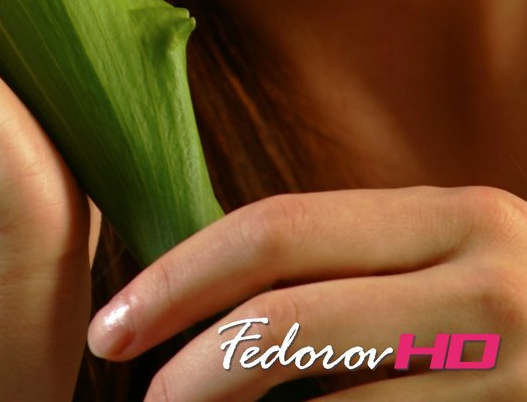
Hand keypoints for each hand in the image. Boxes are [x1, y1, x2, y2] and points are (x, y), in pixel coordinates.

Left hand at [88, 183, 526, 397]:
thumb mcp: (462, 263)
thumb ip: (365, 269)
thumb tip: (211, 304)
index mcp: (456, 219)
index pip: (281, 230)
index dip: (181, 275)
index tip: (115, 321)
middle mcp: (489, 285)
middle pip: (287, 317)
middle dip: (189, 365)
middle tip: (138, 397)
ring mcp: (513, 374)